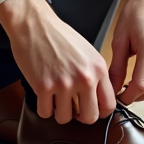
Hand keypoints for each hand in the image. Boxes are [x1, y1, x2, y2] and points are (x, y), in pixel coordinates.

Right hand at [0, 0, 115, 124]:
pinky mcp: (43, 87)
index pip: (109, 105)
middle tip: (73, 108)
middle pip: (89, 117)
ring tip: (56, 99)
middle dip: (80, 116)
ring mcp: (64, 84)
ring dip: (59, 112)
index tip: (92, 110)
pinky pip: (45, 113)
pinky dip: (43, 107)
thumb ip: (95, 74)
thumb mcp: (88, 52)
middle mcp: (84, 78)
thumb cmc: (59, 35)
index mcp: (98, 69)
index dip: (100, 112)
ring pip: (65, 119)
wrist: (35, 24)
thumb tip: (99, 97)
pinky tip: (44, 95)